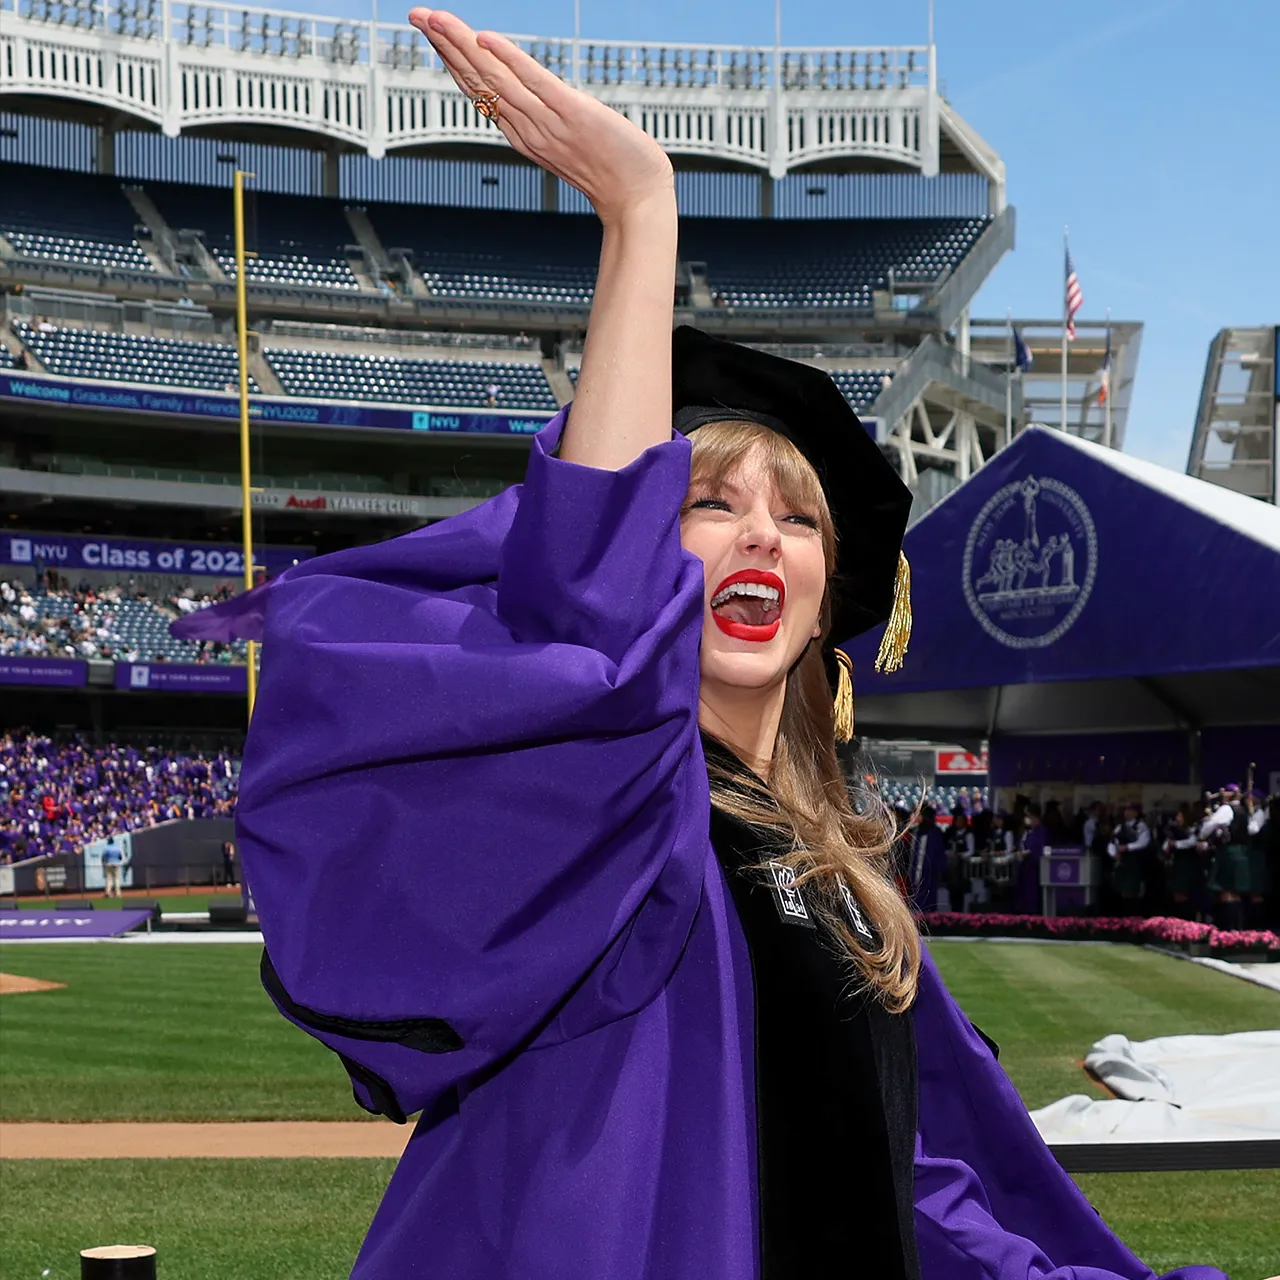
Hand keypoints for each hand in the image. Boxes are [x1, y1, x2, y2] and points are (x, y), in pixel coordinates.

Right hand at [408, 9, 673, 225]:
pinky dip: (509, 60)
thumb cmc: (613, 170)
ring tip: (437, 20)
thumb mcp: (569, 142)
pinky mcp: (571, 114)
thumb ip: (547, 120)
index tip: (431, 32)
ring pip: (496, 79)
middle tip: (416, 15)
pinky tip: (486, 39)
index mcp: (524, 133)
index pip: (479, 90)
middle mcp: (528, 128)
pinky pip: (535, 83)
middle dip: (444, 46)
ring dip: (463, 46)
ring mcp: (547, 122)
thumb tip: (534, 99)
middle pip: (478, 81)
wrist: (638, 198)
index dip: (452, 60)